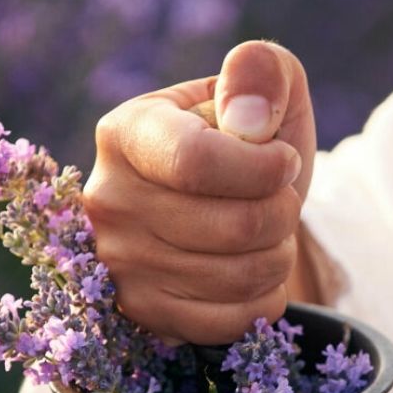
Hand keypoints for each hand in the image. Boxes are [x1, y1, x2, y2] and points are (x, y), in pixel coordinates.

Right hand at [83, 41, 316, 343]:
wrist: (218, 207)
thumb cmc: (243, 143)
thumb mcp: (259, 91)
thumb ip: (261, 72)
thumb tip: (248, 118)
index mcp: (126, 132)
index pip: (195, 162)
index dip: (263, 168)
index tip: (284, 159)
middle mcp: (108, 200)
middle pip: (233, 226)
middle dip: (282, 213)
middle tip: (278, 199)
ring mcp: (118, 263)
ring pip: (238, 277)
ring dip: (277, 255)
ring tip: (265, 232)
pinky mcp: (140, 312)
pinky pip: (228, 320)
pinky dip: (262, 297)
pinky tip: (252, 271)